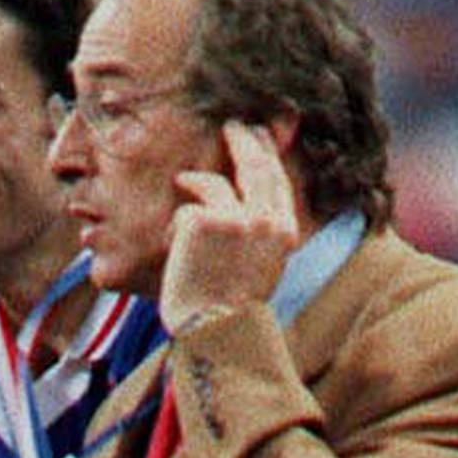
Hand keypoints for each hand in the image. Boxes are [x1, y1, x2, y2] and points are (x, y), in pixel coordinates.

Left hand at [160, 120, 301, 331]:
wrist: (219, 332)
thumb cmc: (233, 310)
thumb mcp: (262, 269)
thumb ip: (261, 235)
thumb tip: (250, 210)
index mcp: (285, 231)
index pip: (277, 178)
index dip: (266, 153)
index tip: (256, 138)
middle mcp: (267, 219)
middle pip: (257, 164)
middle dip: (244, 139)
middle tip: (232, 125)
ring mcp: (238, 217)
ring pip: (222, 178)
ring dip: (201, 178)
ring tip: (186, 178)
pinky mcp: (207, 220)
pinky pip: (193, 203)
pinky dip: (182, 216)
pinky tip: (172, 231)